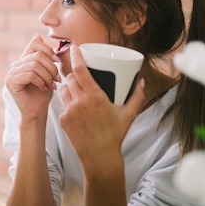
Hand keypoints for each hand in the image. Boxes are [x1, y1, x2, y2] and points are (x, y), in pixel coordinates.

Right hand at [5, 34, 60, 121]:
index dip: (48, 50)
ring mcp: (11, 73)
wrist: (37, 112)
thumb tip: (37, 35)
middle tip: (57, 79)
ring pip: (34, 65)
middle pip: (37, 55)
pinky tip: (43, 88)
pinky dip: (40, 82)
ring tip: (51, 85)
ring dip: (47, 76)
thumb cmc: (43, 94)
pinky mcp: (10, 82)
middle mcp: (15, 65)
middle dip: (51, 67)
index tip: (56, 62)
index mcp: (23, 60)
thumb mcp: (47, 71)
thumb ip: (43, 56)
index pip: (35, 43)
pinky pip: (29, 75)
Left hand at [58, 44, 145, 166]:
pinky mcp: (63, 120)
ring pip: (64, 89)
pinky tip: (74, 106)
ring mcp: (69, 111)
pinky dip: (67, 102)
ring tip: (77, 88)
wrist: (99, 157)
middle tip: (79, 73)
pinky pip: (62, 104)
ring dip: (68, 86)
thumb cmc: (115, 135)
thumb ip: (137, 97)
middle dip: (74, 73)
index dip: (75, 56)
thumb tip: (142, 81)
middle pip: (70, 78)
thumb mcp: (129, 115)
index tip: (74, 48)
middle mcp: (80, 102)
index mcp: (95, 97)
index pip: (80, 70)